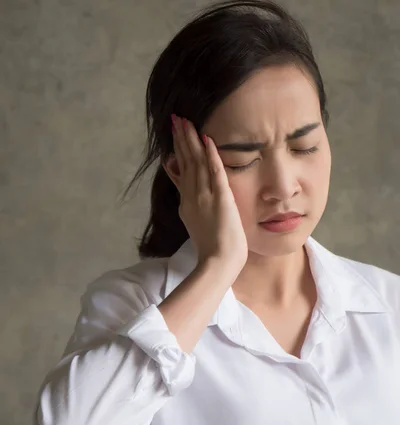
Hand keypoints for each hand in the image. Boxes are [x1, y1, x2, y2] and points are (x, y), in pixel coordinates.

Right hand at [171, 115, 247, 273]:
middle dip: (180, 139)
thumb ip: (186, 200)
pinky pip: (215, 172)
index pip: (181, 170)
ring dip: (191, 140)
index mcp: (187, 201)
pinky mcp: (220, 198)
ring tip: (185, 121)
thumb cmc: (211, 246)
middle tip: (175, 118)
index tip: (174, 133)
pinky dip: (211, 155)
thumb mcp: (193, 220)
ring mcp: (205, 196)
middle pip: (186, 161)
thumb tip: (178, 182)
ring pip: (196, 162)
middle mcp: (192, 195)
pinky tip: (207, 139)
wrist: (218, 261)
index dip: (177, 150)